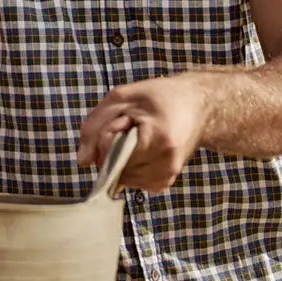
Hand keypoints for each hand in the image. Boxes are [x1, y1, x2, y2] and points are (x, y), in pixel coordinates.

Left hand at [77, 74, 211, 191]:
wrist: (199, 105)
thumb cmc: (161, 96)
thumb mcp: (121, 98)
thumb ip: (94, 128)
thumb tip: (82, 161)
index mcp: (158, 142)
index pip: (110, 153)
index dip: (109, 134)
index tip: (127, 119)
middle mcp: (165, 167)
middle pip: (114, 168)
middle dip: (114, 147)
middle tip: (134, 126)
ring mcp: (166, 178)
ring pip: (120, 177)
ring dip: (121, 157)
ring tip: (141, 136)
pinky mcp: (164, 184)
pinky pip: (131, 180)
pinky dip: (130, 164)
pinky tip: (144, 148)